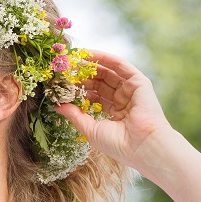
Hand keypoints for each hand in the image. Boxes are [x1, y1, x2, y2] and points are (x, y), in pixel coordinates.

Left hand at [55, 50, 174, 173]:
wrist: (143, 147)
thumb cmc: (118, 144)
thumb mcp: (90, 129)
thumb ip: (75, 115)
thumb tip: (57, 106)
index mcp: (114, 113)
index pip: (93, 95)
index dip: (78, 88)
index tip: (61, 83)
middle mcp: (123, 100)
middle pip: (99, 82)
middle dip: (82, 75)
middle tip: (63, 69)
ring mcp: (132, 90)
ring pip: (108, 72)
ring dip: (90, 65)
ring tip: (72, 59)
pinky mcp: (139, 82)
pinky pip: (120, 65)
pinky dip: (104, 58)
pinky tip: (88, 54)